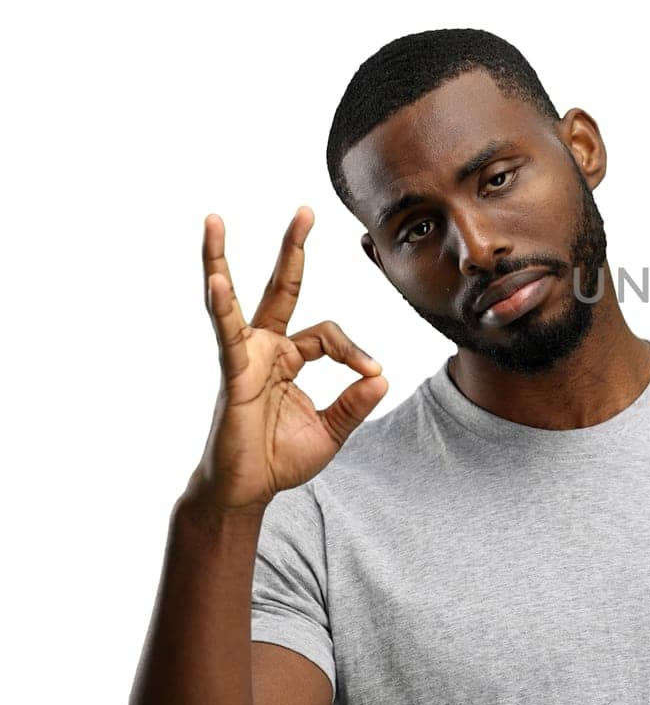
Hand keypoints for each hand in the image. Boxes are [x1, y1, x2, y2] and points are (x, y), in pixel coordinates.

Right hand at [189, 206, 386, 512]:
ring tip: (212, 220)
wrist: (247, 493)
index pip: (328, 335)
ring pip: (234, 300)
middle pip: (279, 288)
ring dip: (220, 259)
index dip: (354, 350)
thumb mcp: (332, 431)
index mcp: (289, 359)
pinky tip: (215, 280)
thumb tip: (381, 377)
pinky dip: (220, 307)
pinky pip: (226, 336)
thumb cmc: (280, 460)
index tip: (371, 373)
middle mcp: (264, 349)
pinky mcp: (231, 375)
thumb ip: (355, 403)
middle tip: (305, 211)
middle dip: (292, 249)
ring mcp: (244, 359)